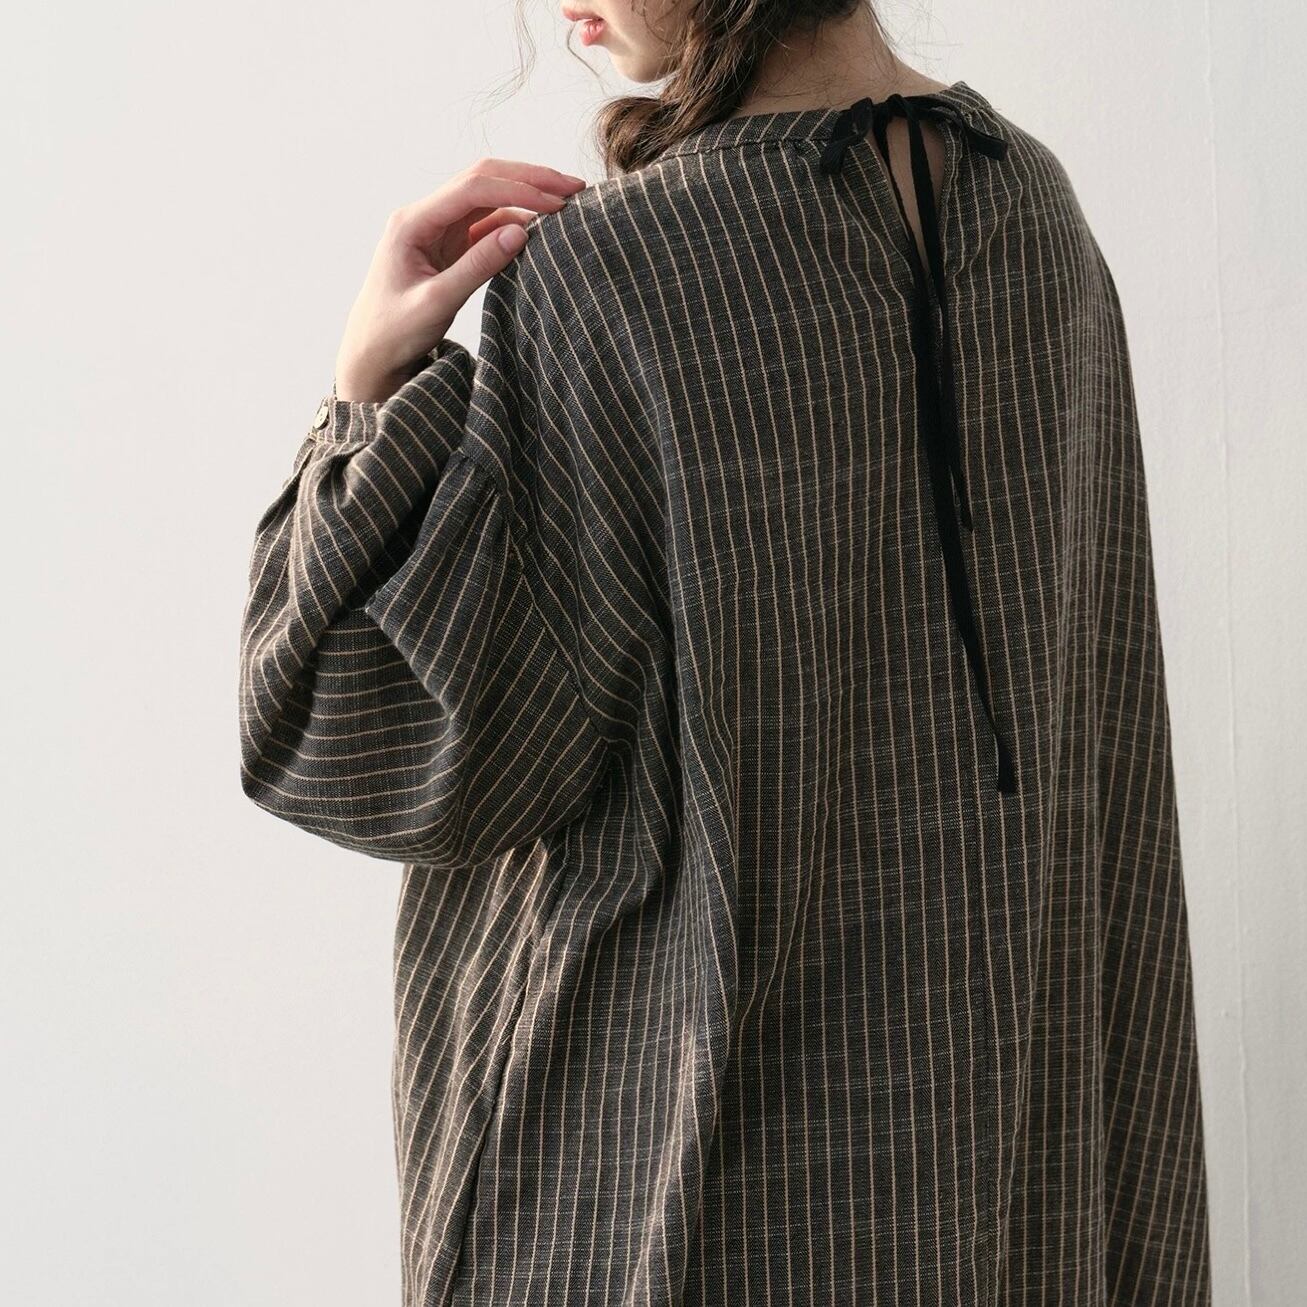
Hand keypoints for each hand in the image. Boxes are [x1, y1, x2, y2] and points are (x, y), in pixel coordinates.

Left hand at [333, 159, 587, 401]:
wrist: (370, 356)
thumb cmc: (393, 334)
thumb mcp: (436, 304)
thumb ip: (477, 267)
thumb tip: (520, 231)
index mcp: (413, 222)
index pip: (472, 189)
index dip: (518, 189)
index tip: (557, 201)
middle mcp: (425, 217)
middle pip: (483, 180)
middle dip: (529, 179)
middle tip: (574, 187)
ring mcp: (438, 230)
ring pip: (489, 199)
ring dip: (526, 197)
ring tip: (567, 203)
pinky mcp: (449, 247)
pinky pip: (488, 224)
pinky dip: (517, 221)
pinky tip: (543, 227)